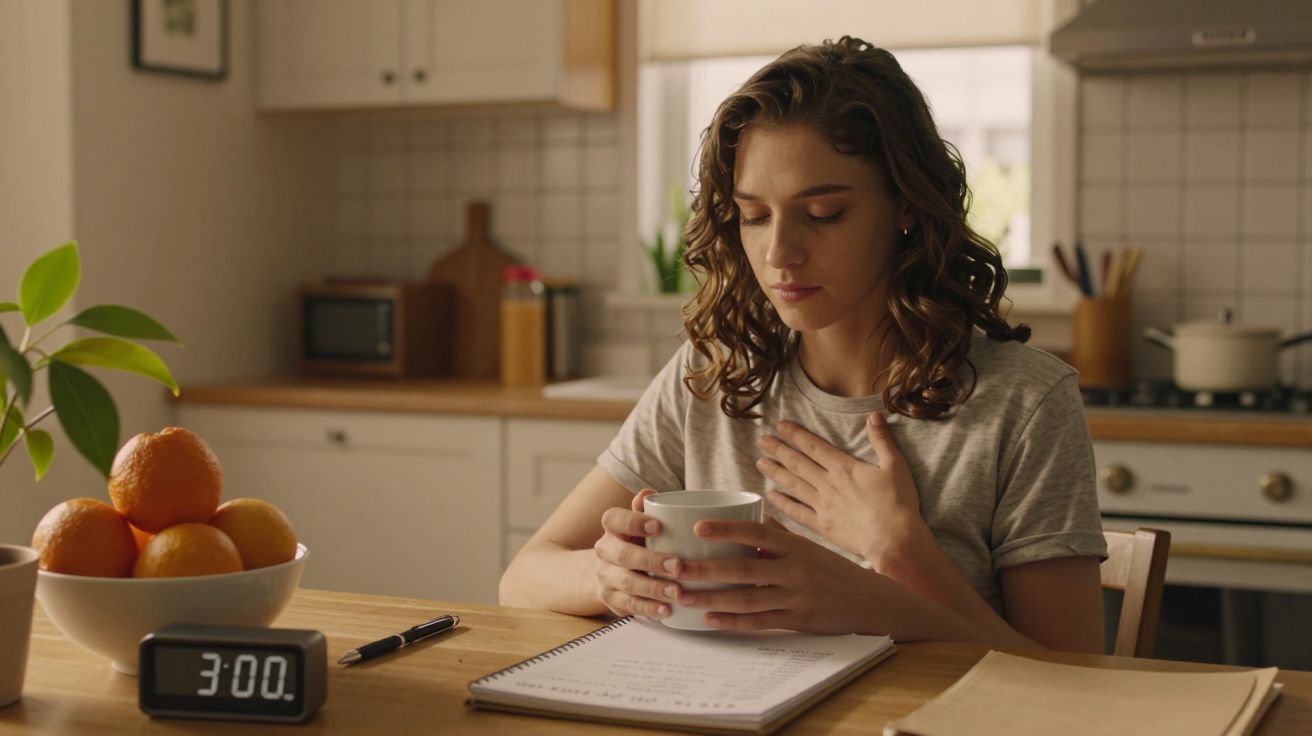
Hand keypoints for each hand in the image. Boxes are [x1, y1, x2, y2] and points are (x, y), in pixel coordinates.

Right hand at [592, 489, 683, 618]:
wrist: (609, 570)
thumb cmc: (638, 541)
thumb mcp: (641, 524)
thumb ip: (647, 509)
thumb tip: (650, 494)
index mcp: (612, 528)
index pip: (614, 519)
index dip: (634, 522)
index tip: (658, 526)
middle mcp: (605, 551)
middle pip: (624, 555)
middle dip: (652, 561)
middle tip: (678, 566)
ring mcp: (605, 576)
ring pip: (627, 583)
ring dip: (654, 588)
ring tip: (677, 592)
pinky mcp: (610, 599)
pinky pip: (629, 605)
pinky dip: (649, 608)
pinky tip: (667, 610)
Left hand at [674, 520, 890, 633]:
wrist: (873, 602)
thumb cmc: (837, 572)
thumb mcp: (812, 547)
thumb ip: (782, 536)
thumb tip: (757, 517)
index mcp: (796, 546)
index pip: (757, 532)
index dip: (727, 529)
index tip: (697, 528)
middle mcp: (794, 569)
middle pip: (743, 567)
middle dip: (706, 569)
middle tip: (674, 567)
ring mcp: (796, 597)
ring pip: (747, 598)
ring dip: (712, 598)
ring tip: (683, 596)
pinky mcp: (798, 621)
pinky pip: (760, 622)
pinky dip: (733, 621)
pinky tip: (710, 619)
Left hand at [755, 413, 922, 564]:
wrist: (894, 540)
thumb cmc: (898, 503)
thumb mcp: (895, 466)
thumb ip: (881, 440)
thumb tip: (874, 415)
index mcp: (844, 467)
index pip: (813, 446)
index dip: (795, 434)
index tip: (780, 425)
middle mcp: (828, 484)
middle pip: (797, 463)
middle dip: (778, 449)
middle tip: (762, 440)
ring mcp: (823, 506)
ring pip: (793, 485)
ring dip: (776, 472)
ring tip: (760, 463)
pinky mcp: (822, 526)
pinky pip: (797, 512)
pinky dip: (783, 504)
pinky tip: (771, 497)